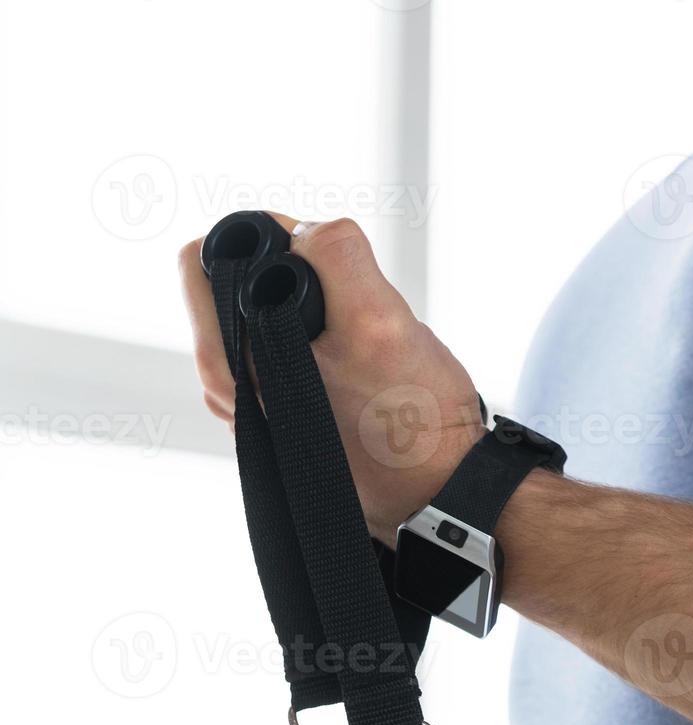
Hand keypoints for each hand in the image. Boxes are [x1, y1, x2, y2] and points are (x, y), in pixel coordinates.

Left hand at [179, 214, 484, 542]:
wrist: (445, 493)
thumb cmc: (416, 423)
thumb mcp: (379, 322)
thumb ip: (335, 258)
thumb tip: (307, 231)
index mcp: (228, 361)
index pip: (216, 257)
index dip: (279, 240)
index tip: (331, 267)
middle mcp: (231, 386)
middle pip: (246, 283)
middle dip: (301, 279)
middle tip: (353, 312)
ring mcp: (260, 405)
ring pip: (278, 315)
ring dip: (322, 312)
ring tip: (364, 347)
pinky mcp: (293, 418)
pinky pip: (301, 351)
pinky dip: (331, 345)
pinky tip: (365, 371)